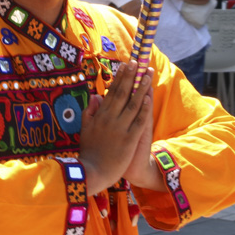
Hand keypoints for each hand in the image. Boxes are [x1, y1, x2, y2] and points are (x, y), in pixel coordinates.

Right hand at [80, 62, 153, 194]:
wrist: (93, 172)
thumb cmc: (90, 152)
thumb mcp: (85, 129)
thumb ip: (90, 112)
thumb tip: (96, 96)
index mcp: (100, 115)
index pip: (111, 92)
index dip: (120, 77)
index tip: (126, 65)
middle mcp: (110, 119)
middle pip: (123, 93)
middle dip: (131, 76)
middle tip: (137, 61)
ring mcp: (120, 129)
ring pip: (133, 104)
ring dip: (141, 88)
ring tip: (147, 74)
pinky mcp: (129, 140)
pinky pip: (138, 121)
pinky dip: (144, 109)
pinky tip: (148, 97)